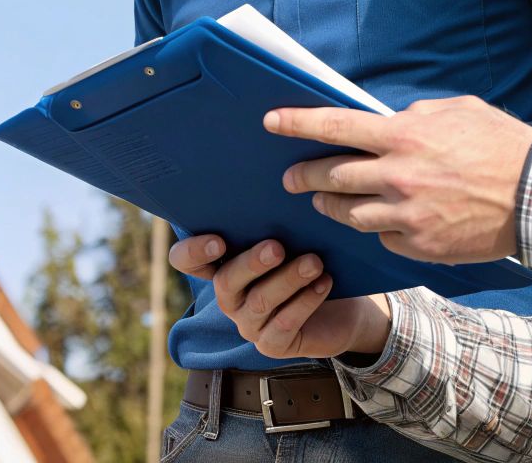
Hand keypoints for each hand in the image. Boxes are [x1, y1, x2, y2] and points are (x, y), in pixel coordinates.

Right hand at [168, 234, 389, 358]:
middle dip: (251, 263)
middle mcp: (229, 297)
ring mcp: (249, 324)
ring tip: (314, 262)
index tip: (219, 240)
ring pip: (260, 302)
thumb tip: (279, 186)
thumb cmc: (310, 261)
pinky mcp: (272, 345)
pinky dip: (305, 301)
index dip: (193, 252)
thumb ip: (272, 223)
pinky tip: (324, 282)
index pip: (186, 261)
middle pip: (225, 282)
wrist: (345, 306)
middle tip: (277, 247)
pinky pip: (284, 324)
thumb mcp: (291, 238)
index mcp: (222, 266)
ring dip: (288, 279)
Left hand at [268, 95, 531, 263]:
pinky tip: (378, 221)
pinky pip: (381, 236)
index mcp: (403, 136)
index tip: (270, 122)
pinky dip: (376, 227)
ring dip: (331, 206)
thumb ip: (415, 116)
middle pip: (330, 176)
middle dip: (303, 176)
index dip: (297, 123)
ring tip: (325, 201)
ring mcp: (406, 215)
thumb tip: (390, 121)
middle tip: (290, 178)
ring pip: (348, 213)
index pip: (335, 126)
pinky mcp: (418, 245)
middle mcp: (397, 176)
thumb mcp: (457, 111)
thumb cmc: (501, 145)